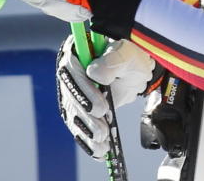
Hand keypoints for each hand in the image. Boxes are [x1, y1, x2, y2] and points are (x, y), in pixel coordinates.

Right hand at [56, 34, 157, 158]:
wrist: (134, 72)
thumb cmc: (130, 58)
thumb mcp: (127, 54)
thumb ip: (113, 59)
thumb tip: (94, 72)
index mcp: (76, 52)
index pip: (70, 70)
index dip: (81, 90)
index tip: (99, 107)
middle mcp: (69, 72)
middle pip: (69, 96)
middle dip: (85, 116)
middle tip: (102, 129)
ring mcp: (72, 91)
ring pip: (72, 114)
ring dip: (86, 131)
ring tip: (103, 141)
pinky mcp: (77, 108)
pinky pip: (77, 125)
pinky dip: (86, 140)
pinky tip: (97, 151)